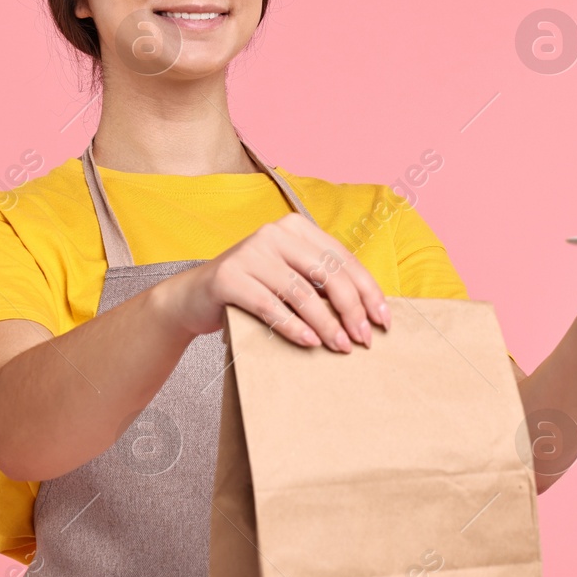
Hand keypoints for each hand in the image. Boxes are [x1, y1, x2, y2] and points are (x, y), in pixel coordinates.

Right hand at [152, 212, 388, 351]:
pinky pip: (270, 305)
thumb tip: (369, 313)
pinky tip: (309, 343)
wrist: (193, 297)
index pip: (343, 259)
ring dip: (326, 324)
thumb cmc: (252, 290)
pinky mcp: (228, 276)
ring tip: (341, 347)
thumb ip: (321, 282)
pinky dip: (293, 326)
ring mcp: (249, 252)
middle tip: (363, 339)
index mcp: (296, 228)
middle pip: (328, 273)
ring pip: (301, 292)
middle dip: (352, 309)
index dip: (368, 291)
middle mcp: (274, 233)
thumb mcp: (289, 277)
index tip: (383, 321)